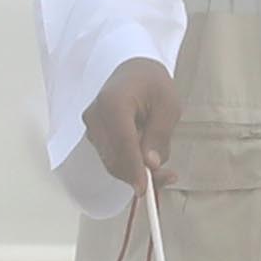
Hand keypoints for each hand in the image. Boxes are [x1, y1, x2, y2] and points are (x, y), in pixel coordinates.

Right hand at [83, 56, 175, 192]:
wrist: (133, 72)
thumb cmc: (153, 85)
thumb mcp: (168, 105)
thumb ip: (159, 134)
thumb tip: (151, 163)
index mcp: (113, 102)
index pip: (122, 142)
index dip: (133, 168)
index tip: (145, 188)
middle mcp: (96, 116)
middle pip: (114, 158)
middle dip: (139, 174)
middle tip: (167, 177)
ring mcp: (92, 127)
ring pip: (112, 162)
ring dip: (136, 171)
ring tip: (163, 169)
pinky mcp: (94, 136)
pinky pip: (111, 158)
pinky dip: (129, 166)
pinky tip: (148, 162)